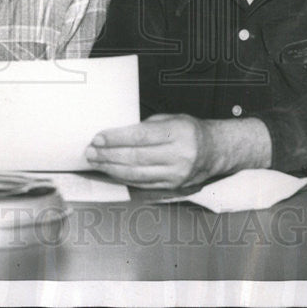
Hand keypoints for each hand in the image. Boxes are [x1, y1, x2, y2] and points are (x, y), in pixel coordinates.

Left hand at [84, 114, 214, 188]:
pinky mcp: (172, 187)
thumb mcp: (171, 119)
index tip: (99, 138)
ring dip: (112, 169)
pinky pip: (143, 184)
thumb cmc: (190, 131)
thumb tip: (117, 135)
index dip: (116, 138)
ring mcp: (176, 175)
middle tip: (91, 152)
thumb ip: (146, 126)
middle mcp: (179, 156)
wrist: (215, 151)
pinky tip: (112, 172)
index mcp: (178, 133)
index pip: (141, 137)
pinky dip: (124, 178)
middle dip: (109, 155)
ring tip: (96, 162)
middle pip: (136, 158)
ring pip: (136, 174)